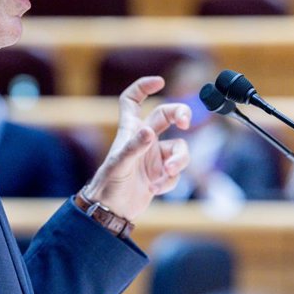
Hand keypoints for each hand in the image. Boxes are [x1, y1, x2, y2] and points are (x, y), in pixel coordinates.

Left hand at [84, 76, 190, 220]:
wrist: (111, 212)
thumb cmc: (108, 185)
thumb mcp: (119, 165)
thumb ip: (134, 147)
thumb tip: (150, 131)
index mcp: (130, 131)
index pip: (133, 101)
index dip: (144, 87)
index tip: (159, 81)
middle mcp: (144, 140)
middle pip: (167, 116)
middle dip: (181, 115)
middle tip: (185, 122)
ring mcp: (154, 156)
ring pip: (179, 148)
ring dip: (178, 161)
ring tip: (167, 174)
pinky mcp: (161, 174)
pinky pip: (176, 172)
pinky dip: (169, 181)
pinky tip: (154, 189)